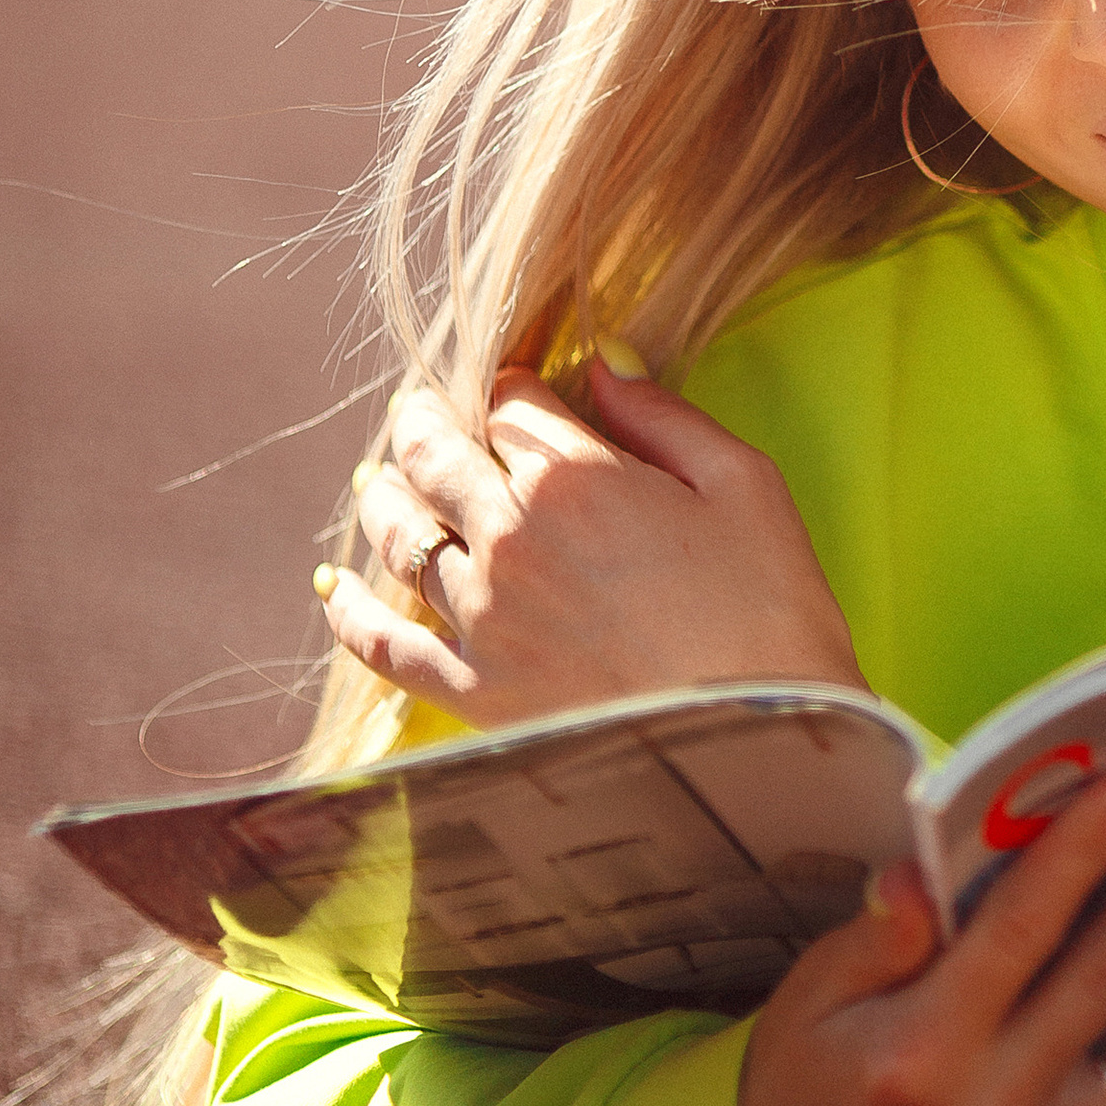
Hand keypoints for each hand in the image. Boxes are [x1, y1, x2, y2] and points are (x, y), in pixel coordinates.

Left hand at [318, 356, 866, 724]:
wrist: (763, 743)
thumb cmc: (772, 611)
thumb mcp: (744, 483)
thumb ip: (664, 416)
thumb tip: (604, 362)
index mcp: (576, 477)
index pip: (508, 403)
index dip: (508, 386)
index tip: (512, 389)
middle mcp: (511, 538)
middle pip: (435, 458)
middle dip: (422, 423)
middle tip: (417, 412)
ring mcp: (482, 617)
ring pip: (400, 536)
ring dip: (383, 496)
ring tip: (376, 481)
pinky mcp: (472, 690)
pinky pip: (384, 644)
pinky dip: (351, 613)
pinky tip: (334, 589)